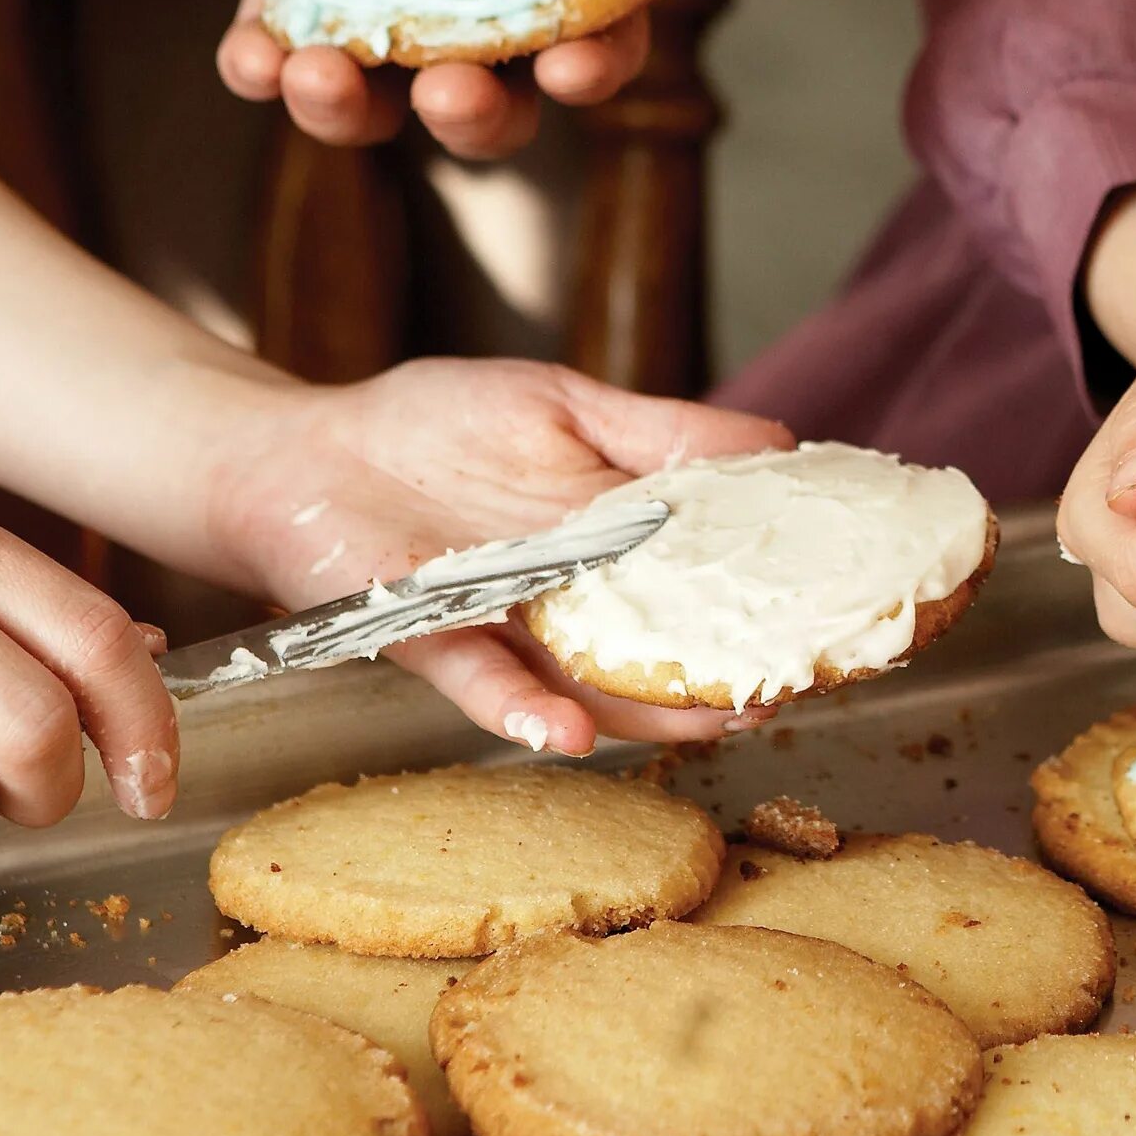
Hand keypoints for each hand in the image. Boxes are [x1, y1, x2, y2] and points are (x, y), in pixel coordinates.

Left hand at [203, 358, 790, 749]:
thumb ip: (663, 429)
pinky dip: (521, 709)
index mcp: (610, 549)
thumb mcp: (563, 404)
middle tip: (790, 690)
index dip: (767, 604)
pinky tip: (566, 731)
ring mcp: (500, 628)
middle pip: (658, 653)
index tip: (839, 616)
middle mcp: (565, 605)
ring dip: (648, 713)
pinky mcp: (423, 636)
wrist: (297, 452)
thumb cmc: (426, 426)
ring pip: (586, 687)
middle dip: (724, 679)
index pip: (705, 583)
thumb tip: (783, 444)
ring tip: (715, 724)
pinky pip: (479, 682)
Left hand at [217, 0, 813, 159]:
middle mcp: (492, 5)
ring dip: (342, 107)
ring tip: (313, 80)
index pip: (597, 49)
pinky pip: (277, 29)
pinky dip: (257, 58)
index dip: (588, 70)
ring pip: (374, 88)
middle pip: (486, 99)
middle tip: (447, 92)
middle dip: (466, 114)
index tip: (567, 66)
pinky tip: (246, 58)